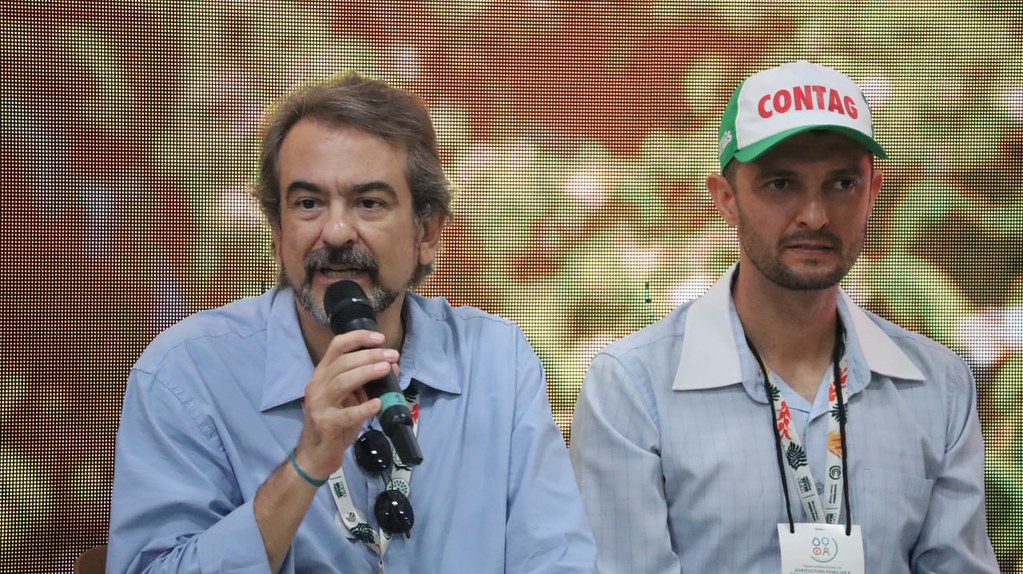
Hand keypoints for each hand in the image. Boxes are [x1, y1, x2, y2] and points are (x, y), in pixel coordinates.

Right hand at [292, 329, 393, 479]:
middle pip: (342, 362)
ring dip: (366, 373)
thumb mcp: (351, 399)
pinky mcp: (326, 424)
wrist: (314, 455)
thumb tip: (392, 366)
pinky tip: (378, 404)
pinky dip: (363, 408)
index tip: (380, 338)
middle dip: (369, 356)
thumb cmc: (335, 423)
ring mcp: (319, 405)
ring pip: (342, 382)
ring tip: (386, 370)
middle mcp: (317, 385)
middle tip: (392, 356)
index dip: (358, 338)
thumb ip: (367, 383)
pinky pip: (346, 414)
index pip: (336, 346)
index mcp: (323, 374)